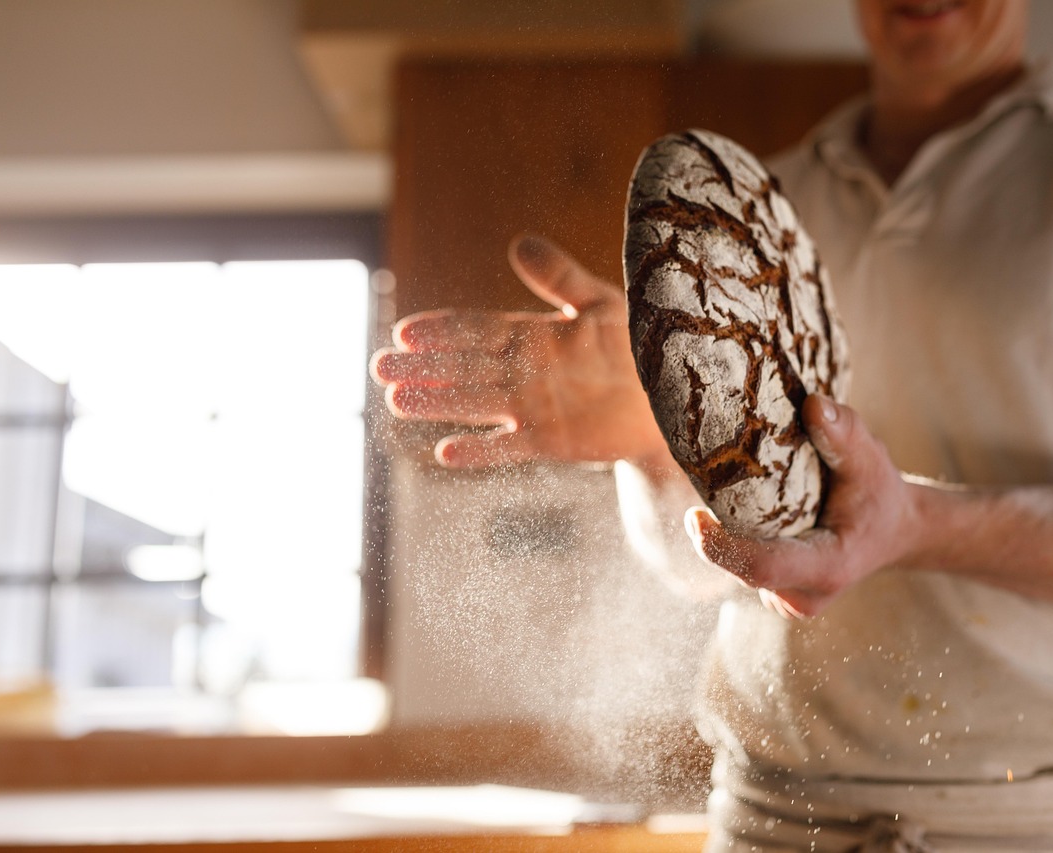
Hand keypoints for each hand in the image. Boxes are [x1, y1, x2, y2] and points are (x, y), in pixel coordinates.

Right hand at [370, 234, 670, 469]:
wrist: (672, 395)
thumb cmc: (640, 343)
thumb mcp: (601, 302)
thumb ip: (559, 277)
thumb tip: (518, 243)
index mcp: (532, 335)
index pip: (477, 329)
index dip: (442, 330)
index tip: (405, 330)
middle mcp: (524, 372)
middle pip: (464, 367)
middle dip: (423, 367)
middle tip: (380, 367)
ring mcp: (534, 407)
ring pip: (476, 404)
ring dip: (437, 403)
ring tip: (396, 400)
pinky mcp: (551, 441)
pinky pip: (509, 447)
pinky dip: (480, 452)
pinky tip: (446, 453)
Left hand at [684, 394, 920, 618]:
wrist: (893, 530)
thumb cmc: (880, 494)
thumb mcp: (871, 459)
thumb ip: (844, 434)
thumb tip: (813, 404)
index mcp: (829, 567)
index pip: (763, 567)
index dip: (722, 548)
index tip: (693, 516)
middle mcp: (805, 595)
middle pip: (742, 566)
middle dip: (716, 532)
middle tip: (704, 482)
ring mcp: (789, 600)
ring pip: (738, 567)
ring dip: (726, 533)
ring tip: (730, 492)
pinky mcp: (776, 593)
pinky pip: (742, 567)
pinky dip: (734, 539)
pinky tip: (743, 511)